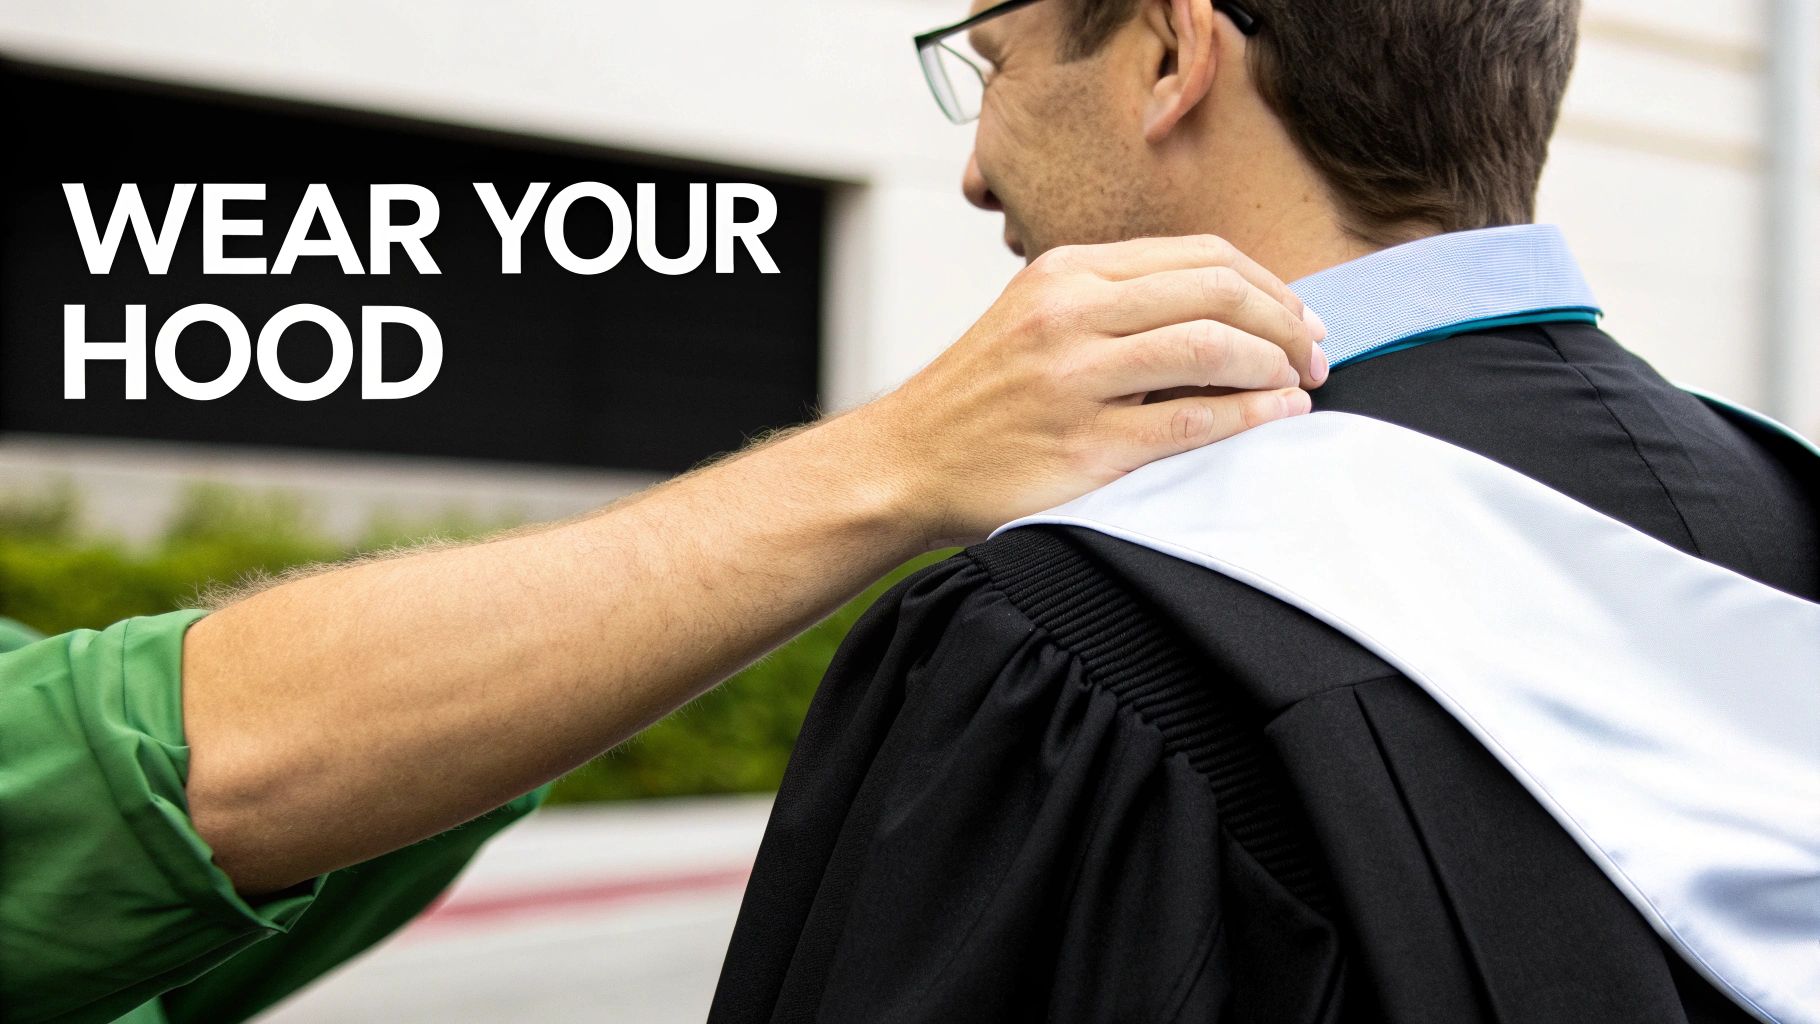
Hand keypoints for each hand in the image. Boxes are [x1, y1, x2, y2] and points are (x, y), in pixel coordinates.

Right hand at [854, 234, 1327, 546]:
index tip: (1299, 317)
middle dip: (1287, 321)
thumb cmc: (984, 397)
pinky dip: (1251, 416)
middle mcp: (1069, 314)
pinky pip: (1192, 422)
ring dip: (1276, 365)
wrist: (905, 463)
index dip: (1268, 283)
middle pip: (1217, 291)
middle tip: (1316, 354)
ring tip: (1300, 385)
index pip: (1198, 255)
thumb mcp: (1037, 317)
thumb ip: (1117, 302)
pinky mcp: (1084, 447)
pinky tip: (1278, 417)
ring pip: (1212, 348)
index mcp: (1065, 272)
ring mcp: (1074, 381)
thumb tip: (1231, 306)